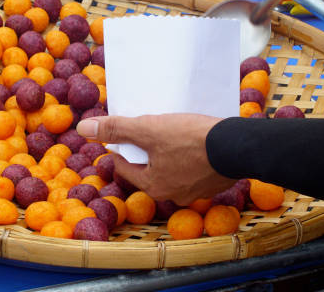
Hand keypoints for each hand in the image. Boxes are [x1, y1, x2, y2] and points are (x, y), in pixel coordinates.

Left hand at [76, 114, 235, 205]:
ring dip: (169, 153)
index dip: (120, 148)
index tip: (121, 133)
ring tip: (170, 133)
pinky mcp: (216, 181)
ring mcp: (197, 191)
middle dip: (146, 150)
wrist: (241, 146)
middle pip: (150, 169)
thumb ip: (116, 129)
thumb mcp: (148, 129)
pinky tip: (195, 140)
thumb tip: (82, 128)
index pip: (126, 167)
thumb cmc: (190, 139)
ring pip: (173, 169)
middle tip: (146, 130)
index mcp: (153, 186)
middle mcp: (174, 195)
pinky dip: (191, 156)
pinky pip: (195, 168)